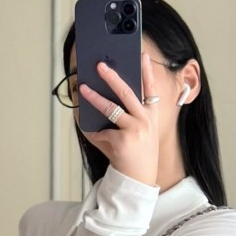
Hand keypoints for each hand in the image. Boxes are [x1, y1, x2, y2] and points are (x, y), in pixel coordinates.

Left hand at [78, 51, 158, 186]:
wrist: (138, 180)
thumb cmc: (136, 154)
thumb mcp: (138, 132)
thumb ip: (126, 115)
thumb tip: (101, 97)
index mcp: (152, 116)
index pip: (151, 89)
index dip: (147, 71)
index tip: (143, 55)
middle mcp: (146, 120)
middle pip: (127, 92)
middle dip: (112, 77)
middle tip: (100, 65)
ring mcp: (135, 130)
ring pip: (111, 108)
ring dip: (95, 97)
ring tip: (83, 88)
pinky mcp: (123, 141)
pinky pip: (102, 131)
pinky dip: (95, 132)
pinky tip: (94, 132)